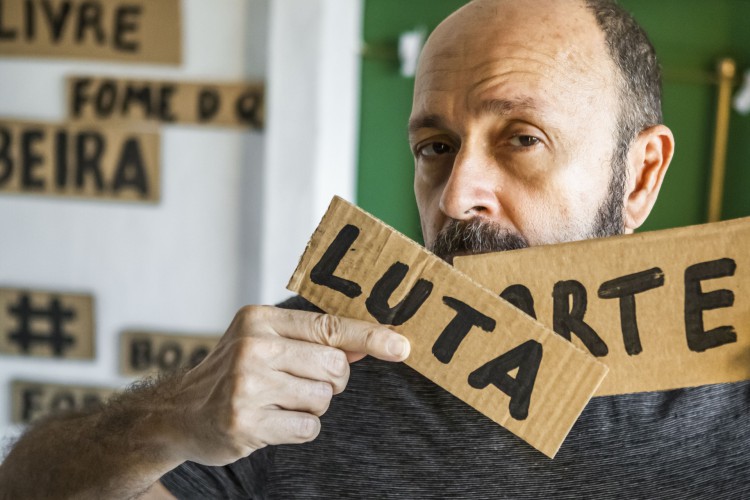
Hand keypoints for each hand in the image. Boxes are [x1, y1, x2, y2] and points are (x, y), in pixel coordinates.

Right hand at [166, 305, 409, 465]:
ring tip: (277, 400)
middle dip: (329, 379)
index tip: (401, 345)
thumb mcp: (265, 341)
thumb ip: (314, 339)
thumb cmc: (232, 372)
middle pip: (334, 366)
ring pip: (323, 398)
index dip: (369, 337)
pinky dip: (298, 427)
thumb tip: (372, 341)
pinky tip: (271, 420)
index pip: (329, 326)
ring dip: (310, 404)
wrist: (179, 413)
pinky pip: (308, 427)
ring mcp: (247, 386)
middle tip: (299, 381)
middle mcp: (252, 347)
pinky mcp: (246, 423)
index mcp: (259, 319)